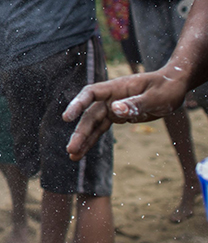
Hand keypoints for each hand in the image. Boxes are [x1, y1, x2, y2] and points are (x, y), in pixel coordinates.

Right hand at [61, 69, 188, 159]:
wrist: (175, 86)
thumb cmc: (167, 87)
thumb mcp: (156, 97)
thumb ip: (136, 103)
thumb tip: (114, 110)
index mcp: (117, 88)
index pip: (91, 93)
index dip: (77, 104)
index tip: (67, 118)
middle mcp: (110, 98)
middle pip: (90, 115)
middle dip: (80, 133)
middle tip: (71, 149)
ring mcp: (112, 107)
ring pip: (93, 125)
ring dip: (83, 140)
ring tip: (73, 156)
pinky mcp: (117, 116)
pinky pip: (101, 129)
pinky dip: (93, 140)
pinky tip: (83, 151)